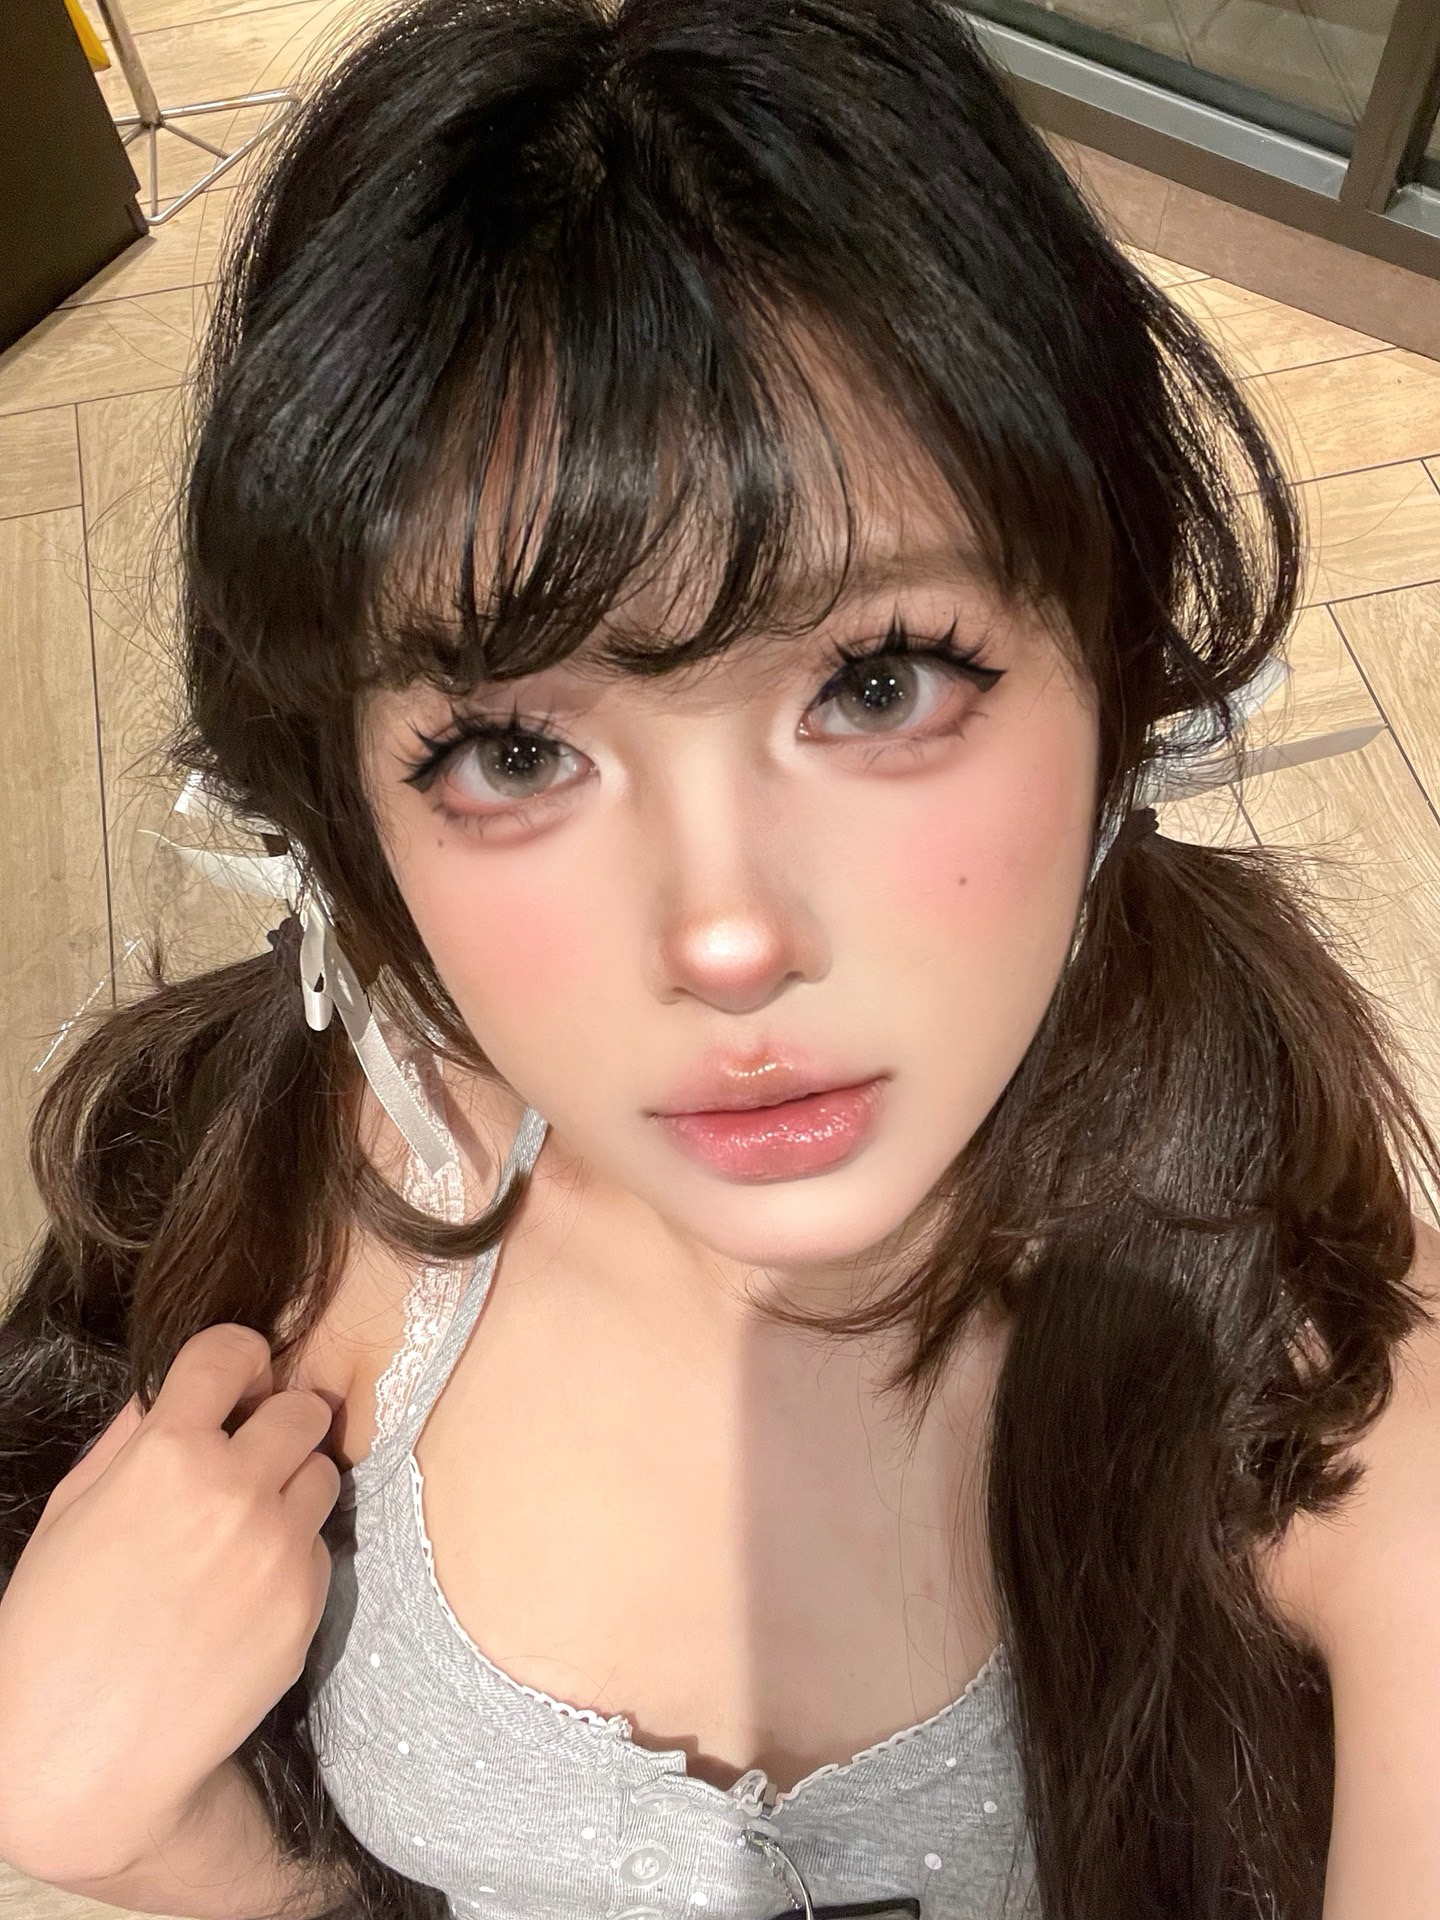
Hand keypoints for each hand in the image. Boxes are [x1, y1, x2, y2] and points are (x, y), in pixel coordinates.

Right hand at [0, 1322, 340, 1883]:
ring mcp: (278, 1547)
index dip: (237, 1358)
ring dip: (291, 1486)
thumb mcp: (73, 1513)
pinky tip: (244, 1591)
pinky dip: (293, 1555)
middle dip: (277, 1423)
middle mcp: (234, 1489)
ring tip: (241, 1530)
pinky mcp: (306, 1603)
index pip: (232, 1352)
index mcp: (166, 1455)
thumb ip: (131, 1438)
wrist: (83, 1759)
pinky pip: (320, 1546)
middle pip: (303, 1408)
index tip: (236, 1377)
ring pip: (323, 1474)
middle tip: (248, 1455)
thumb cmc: (54, 1633)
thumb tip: (174, 1389)